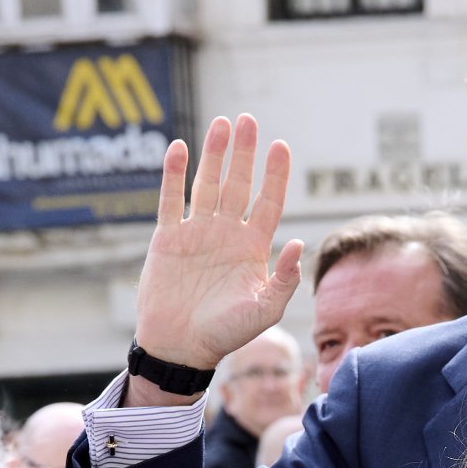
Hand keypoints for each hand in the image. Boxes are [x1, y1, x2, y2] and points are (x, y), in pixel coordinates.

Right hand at [133, 116, 302, 376]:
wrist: (181, 347)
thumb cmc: (226, 334)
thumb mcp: (263, 310)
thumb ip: (284, 279)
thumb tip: (298, 243)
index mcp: (252, 248)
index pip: (268, 202)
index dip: (274, 175)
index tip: (280, 146)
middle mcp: (226, 234)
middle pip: (238, 184)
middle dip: (244, 153)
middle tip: (248, 120)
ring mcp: (197, 234)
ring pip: (206, 184)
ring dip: (213, 154)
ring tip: (221, 123)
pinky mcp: (168, 238)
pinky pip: (171, 200)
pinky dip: (175, 175)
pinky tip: (181, 149)